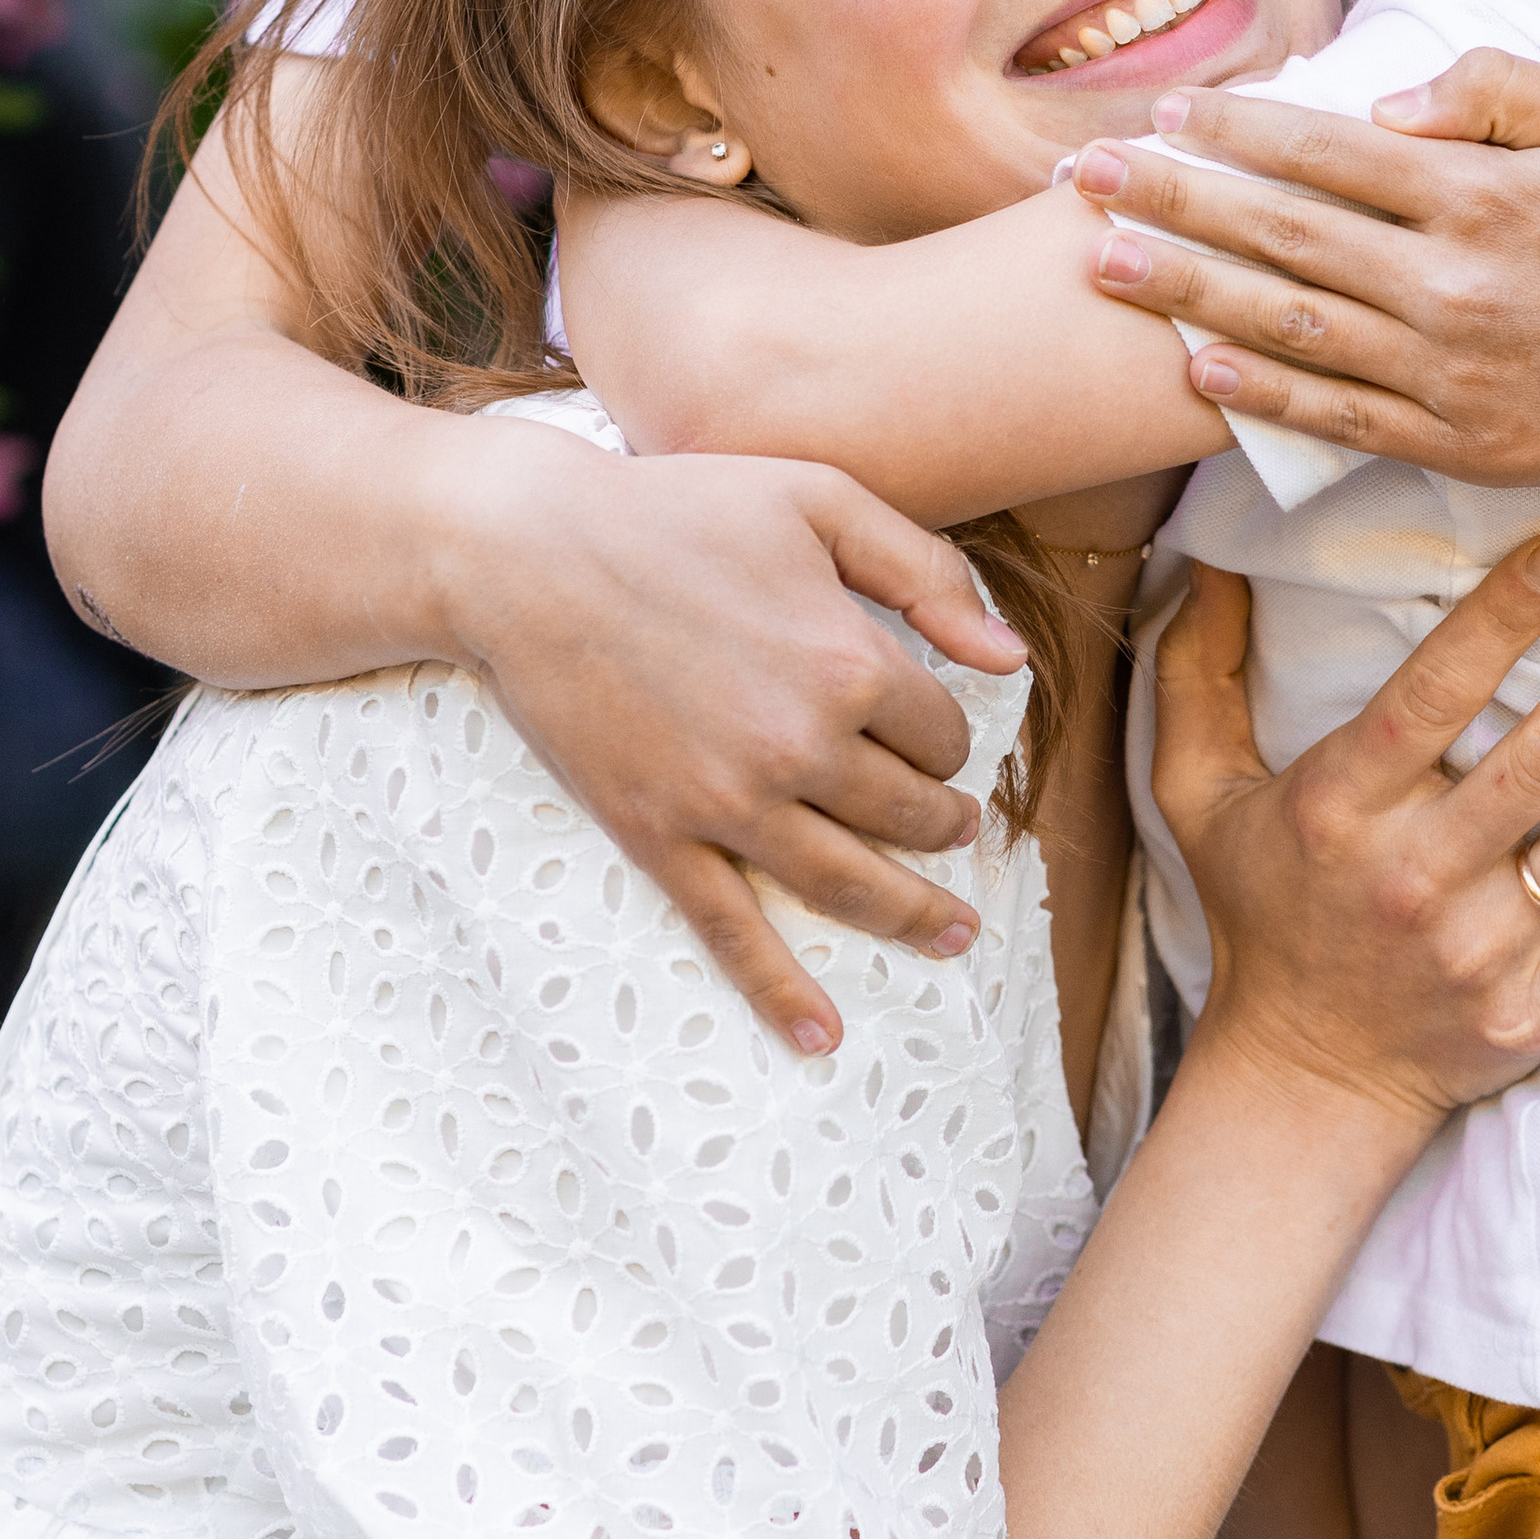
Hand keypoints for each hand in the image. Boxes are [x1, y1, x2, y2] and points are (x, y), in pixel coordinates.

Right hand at [440, 425, 1030, 1051]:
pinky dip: (780, 992)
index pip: (941, 734)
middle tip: (955, 831)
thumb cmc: (678, 509)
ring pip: (848, 884)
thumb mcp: (820, 501)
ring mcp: (727, 802)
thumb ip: (928, 573)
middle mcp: (800, 747)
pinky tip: (820, 1037)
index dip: (948, 737)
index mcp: (850, 664)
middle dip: (943, 826)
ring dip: (910, 916)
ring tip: (951, 934)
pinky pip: (732, 930)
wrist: (526, 552)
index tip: (933, 731)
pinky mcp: (659, 834)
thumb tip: (1013, 658)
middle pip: (908, 815)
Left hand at [1073, 52, 1539, 489]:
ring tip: (1103, 265)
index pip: (1328, 152)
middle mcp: (1455, 281)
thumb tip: (1384, 104)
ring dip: (1189, 294)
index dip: (1235, 131)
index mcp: (1483, 193)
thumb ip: (1496, 89)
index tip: (1164, 112)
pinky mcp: (1461, 440)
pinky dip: (1265, 395)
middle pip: (1284, 234)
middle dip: (1172, 202)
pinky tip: (1197, 367)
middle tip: (1083, 178)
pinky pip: (1342, 417)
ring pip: (1295, 325)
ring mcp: (1453, 369)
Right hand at [1153, 538, 1539, 1133]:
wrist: (1304, 1080)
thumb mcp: (1197, 795)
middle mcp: (1416, 877)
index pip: (1433, 694)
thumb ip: (1197, 678)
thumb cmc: (1261, 913)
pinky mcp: (1538, 1011)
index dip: (1506, 616)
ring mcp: (1484, 951)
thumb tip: (1211, 562)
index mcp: (1340, 810)